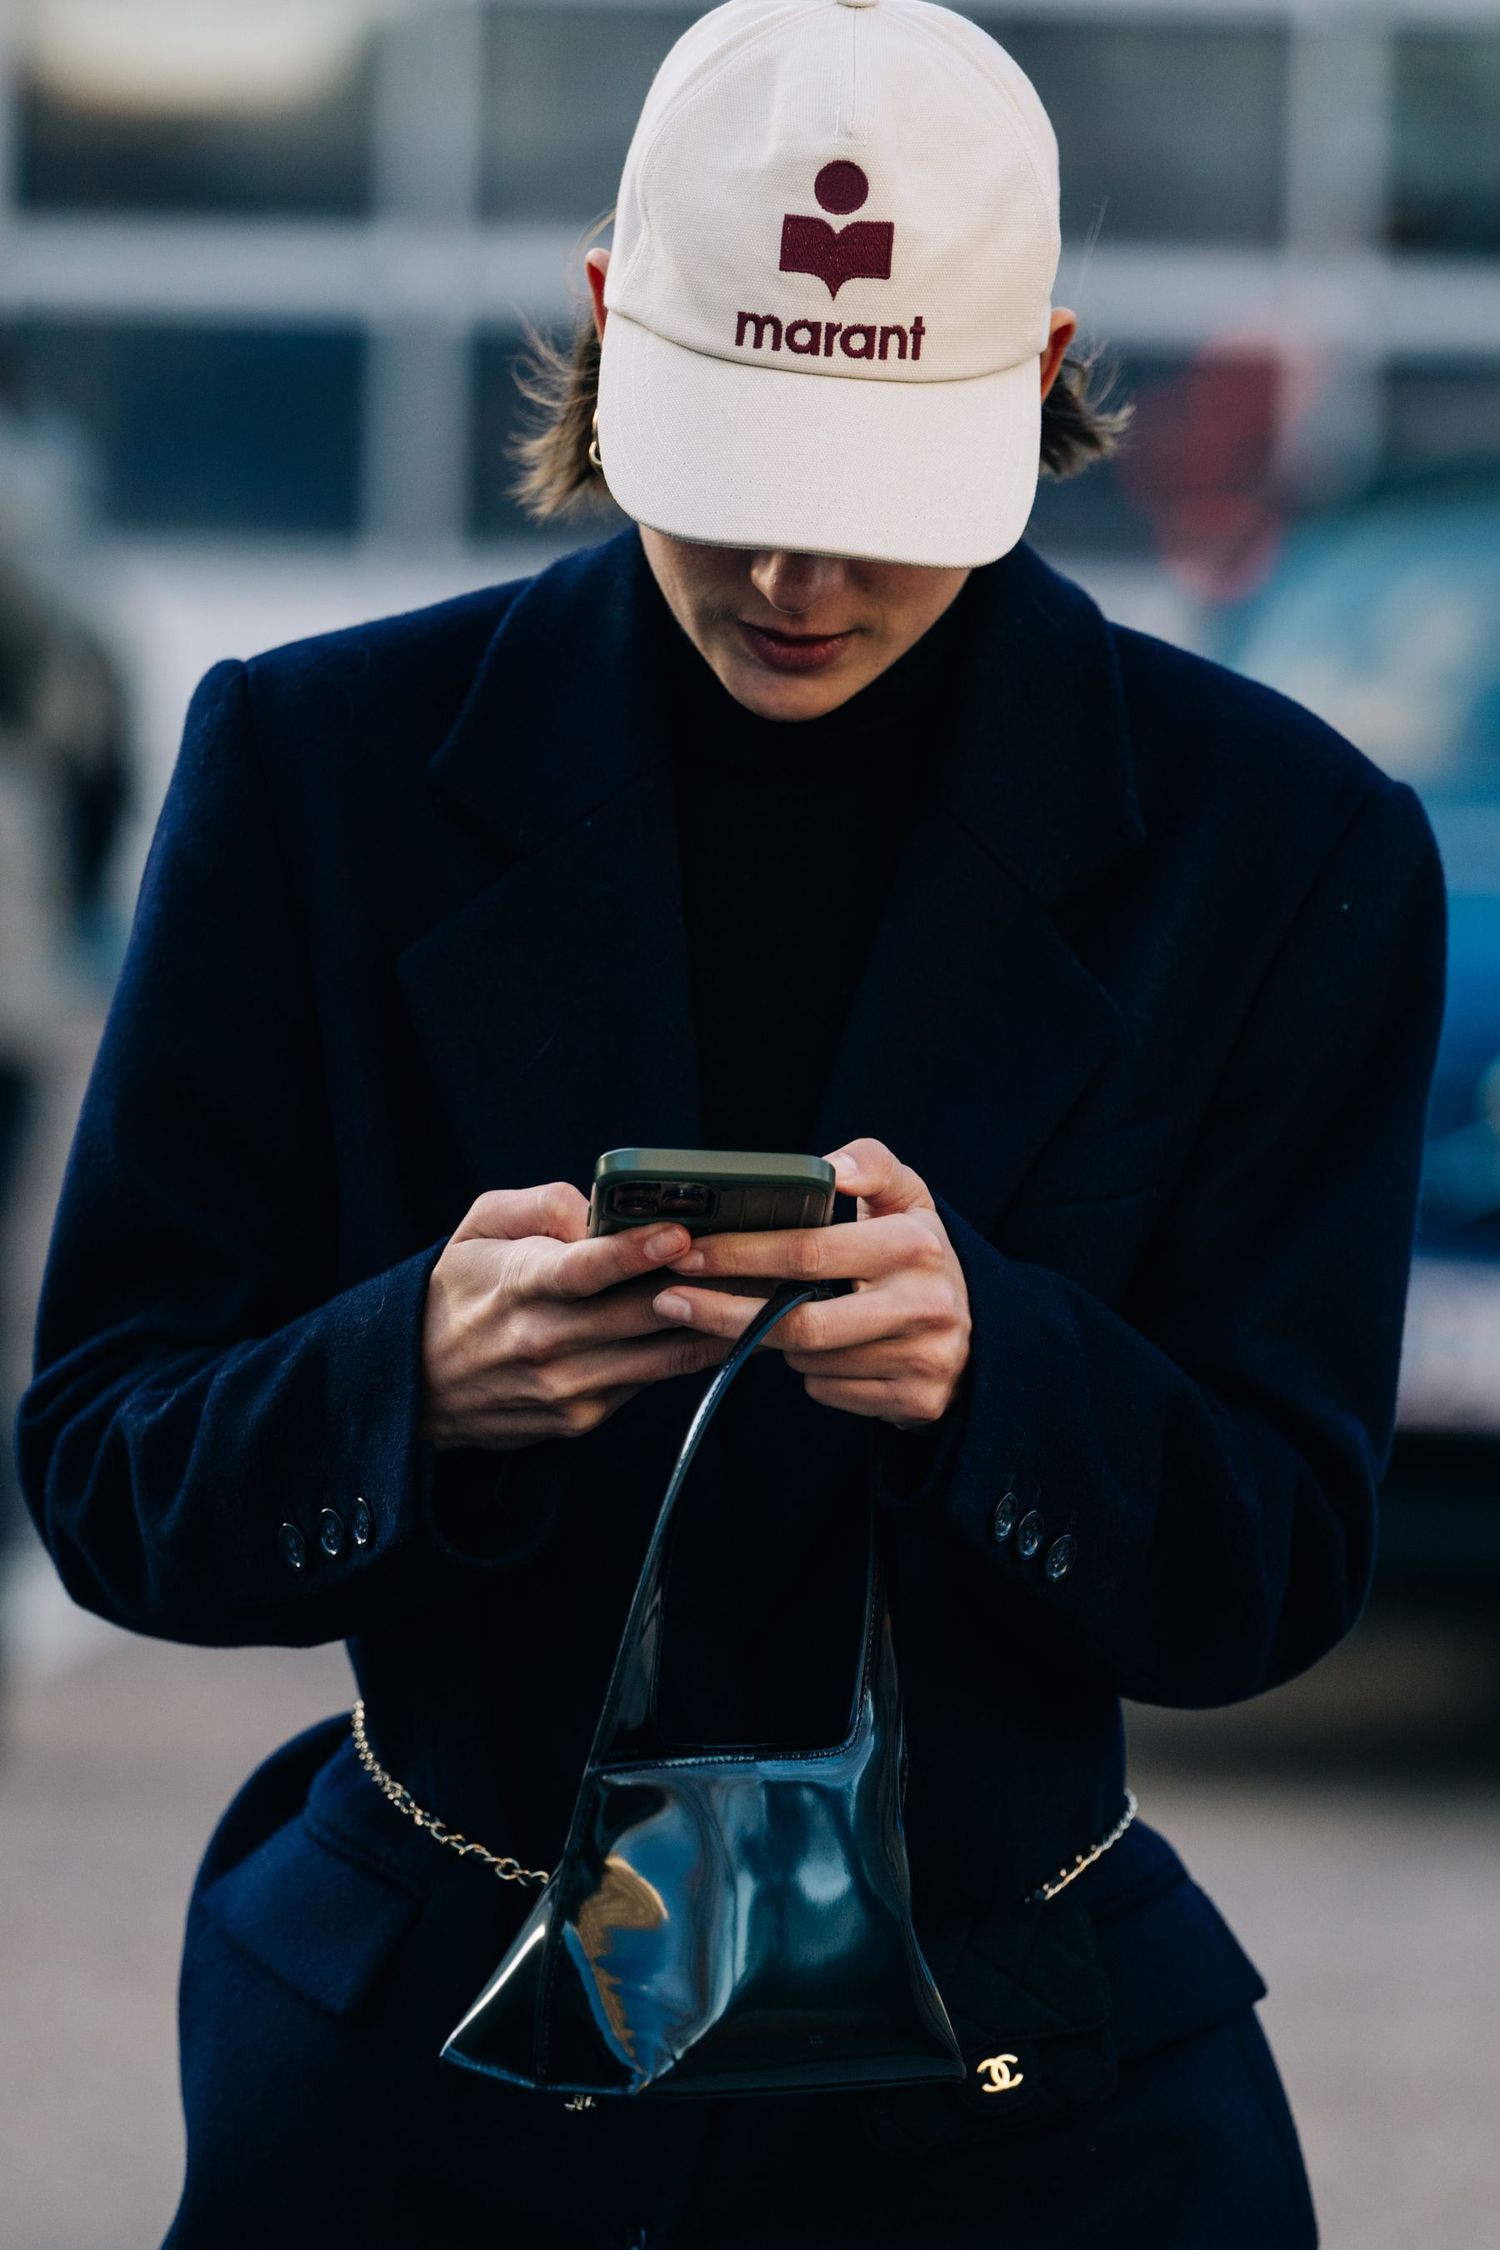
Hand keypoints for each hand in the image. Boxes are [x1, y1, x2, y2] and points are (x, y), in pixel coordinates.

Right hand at [419, 1185, 734, 1450]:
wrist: (416, 1383)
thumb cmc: (461, 1288)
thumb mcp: (479, 1226)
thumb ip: (541, 1205)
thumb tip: (601, 1212)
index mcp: (516, 1285)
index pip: (581, 1270)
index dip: (632, 1253)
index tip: (679, 1233)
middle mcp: (541, 1341)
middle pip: (638, 1314)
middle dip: (702, 1284)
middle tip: (757, 1255)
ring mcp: (564, 1387)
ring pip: (660, 1355)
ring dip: (715, 1324)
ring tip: (763, 1291)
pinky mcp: (581, 1418)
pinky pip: (650, 1381)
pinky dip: (687, 1352)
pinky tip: (720, 1325)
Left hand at [650, 1138, 972, 1430]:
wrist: (981, 1338)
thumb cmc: (920, 1258)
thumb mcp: (910, 1200)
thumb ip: (872, 1164)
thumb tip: (829, 1166)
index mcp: (916, 1246)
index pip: (811, 1251)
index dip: (742, 1253)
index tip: (689, 1250)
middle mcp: (923, 1305)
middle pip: (798, 1321)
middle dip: (724, 1310)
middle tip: (670, 1298)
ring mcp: (921, 1359)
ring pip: (808, 1360)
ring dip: (776, 1341)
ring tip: (772, 1319)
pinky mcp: (914, 1402)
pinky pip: (828, 1391)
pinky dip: (811, 1373)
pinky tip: (819, 1353)